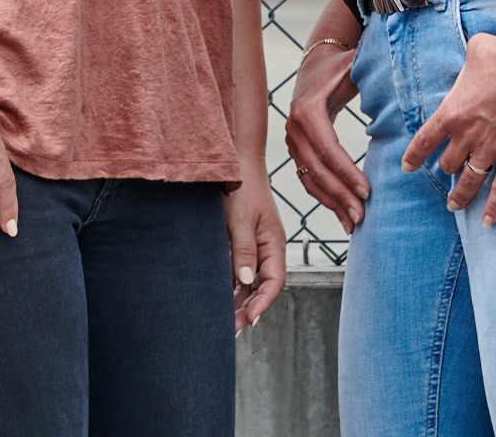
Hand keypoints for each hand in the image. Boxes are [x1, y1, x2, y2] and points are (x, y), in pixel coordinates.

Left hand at [224, 160, 286, 332]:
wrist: (238, 164)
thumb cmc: (242, 188)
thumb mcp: (241, 220)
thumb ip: (243, 250)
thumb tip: (243, 281)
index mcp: (275, 243)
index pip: (274, 282)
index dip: (263, 303)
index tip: (249, 321)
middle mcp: (268, 248)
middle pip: (263, 286)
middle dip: (249, 309)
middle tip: (230, 330)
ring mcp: (257, 246)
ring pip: (251, 281)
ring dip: (240, 301)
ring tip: (224, 321)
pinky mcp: (244, 243)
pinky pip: (242, 271)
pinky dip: (233, 286)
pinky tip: (221, 298)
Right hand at [284, 39, 369, 227]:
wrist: (317, 61)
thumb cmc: (341, 66)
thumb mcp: (354, 66)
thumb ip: (369, 73)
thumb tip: (396, 77)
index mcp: (308, 110)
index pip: (328, 149)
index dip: (347, 173)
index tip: (367, 191)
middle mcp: (295, 128)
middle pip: (318, 170)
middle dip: (341, 195)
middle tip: (362, 215)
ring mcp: (292, 141)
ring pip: (310, 179)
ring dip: (332, 202)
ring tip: (353, 222)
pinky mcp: (297, 149)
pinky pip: (307, 178)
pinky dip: (324, 197)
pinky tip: (341, 212)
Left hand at [402, 32, 495, 224]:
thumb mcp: (475, 50)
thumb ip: (468, 61)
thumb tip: (474, 54)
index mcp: (452, 112)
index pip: (425, 141)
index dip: (414, 156)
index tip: (407, 167)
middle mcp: (467, 135)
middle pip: (448, 163)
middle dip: (446, 168)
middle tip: (447, 171)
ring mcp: (491, 148)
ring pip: (469, 181)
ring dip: (460, 195)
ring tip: (454, 206)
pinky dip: (495, 206)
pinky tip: (489, 221)